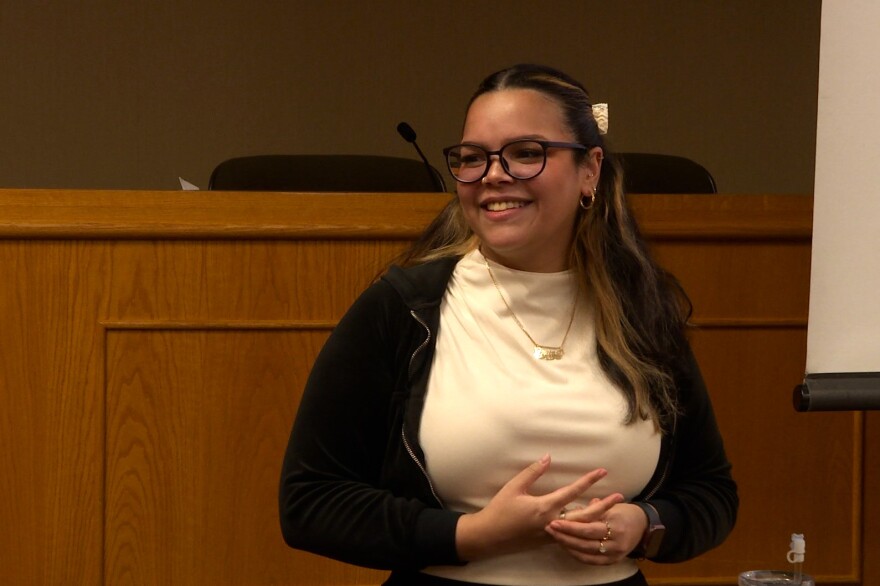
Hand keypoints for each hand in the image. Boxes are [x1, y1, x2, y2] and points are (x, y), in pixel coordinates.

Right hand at [455, 455, 611, 560]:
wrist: (489, 536)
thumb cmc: (499, 509)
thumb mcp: (513, 487)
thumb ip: (532, 472)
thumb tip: (548, 457)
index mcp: (544, 508)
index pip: (572, 492)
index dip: (588, 480)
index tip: (602, 471)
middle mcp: (552, 522)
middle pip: (585, 515)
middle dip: (604, 506)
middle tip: (620, 497)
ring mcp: (552, 534)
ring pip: (580, 527)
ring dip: (596, 517)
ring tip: (609, 508)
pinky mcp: (549, 540)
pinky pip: (572, 533)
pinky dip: (583, 525)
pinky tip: (589, 519)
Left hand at [544, 501, 646, 564]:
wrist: (643, 526)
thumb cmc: (624, 512)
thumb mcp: (611, 507)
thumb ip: (594, 509)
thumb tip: (575, 509)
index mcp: (615, 526)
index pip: (588, 529)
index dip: (570, 527)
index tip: (554, 521)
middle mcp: (615, 543)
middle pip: (585, 543)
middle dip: (565, 536)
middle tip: (549, 528)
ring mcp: (614, 554)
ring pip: (586, 554)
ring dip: (568, 546)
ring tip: (555, 537)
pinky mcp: (612, 561)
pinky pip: (592, 561)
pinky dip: (578, 555)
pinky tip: (567, 548)